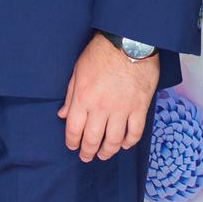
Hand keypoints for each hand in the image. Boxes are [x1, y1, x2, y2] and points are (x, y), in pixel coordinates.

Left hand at [57, 33, 159, 161]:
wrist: (129, 43)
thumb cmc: (100, 54)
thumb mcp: (77, 71)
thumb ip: (70, 95)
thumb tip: (62, 114)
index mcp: (83, 98)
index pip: (74, 128)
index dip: (72, 141)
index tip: (72, 146)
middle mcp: (101, 108)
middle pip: (93, 139)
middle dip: (88, 151)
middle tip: (86, 157)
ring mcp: (122, 109)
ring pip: (115, 140)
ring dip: (108, 151)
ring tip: (104, 155)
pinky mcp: (140, 108)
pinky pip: (135, 132)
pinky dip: (130, 142)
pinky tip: (125, 145)